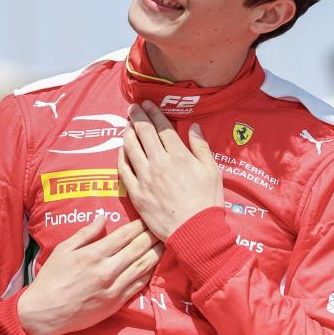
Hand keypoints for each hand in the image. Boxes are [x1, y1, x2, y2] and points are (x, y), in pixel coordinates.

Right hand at [17, 216, 162, 334]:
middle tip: (162, 227)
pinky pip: (139, 285)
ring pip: (143, 266)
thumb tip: (103, 218)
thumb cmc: (51, 279)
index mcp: (93, 255)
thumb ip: (85, 234)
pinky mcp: (117, 302)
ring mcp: (114, 287)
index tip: (147, 219)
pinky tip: (155, 265)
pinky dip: (149, 273)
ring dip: (156, 253)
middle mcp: (107, 270)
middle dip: (152, 236)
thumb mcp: (63, 250)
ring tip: (165, 243)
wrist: (44, 313)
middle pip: (138, 248)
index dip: (139, 226)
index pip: (124, 235)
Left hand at [118, 101, 222, 240]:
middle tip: (133, 108)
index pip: (162, 128)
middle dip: (137, 117)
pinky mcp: (136, 193)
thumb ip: (201, 147)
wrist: (194, 230)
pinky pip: (124, 170)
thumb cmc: (207, 201)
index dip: (154, 113)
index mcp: (179, 156)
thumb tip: (194, 127)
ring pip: (131, 148)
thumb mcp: (212, 171)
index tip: (148, 104)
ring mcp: (145, 177)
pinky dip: (121, 156)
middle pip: (144, 133)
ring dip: (127, 133)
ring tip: (126, 124)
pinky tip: (121, 149)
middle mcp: (159, 163)